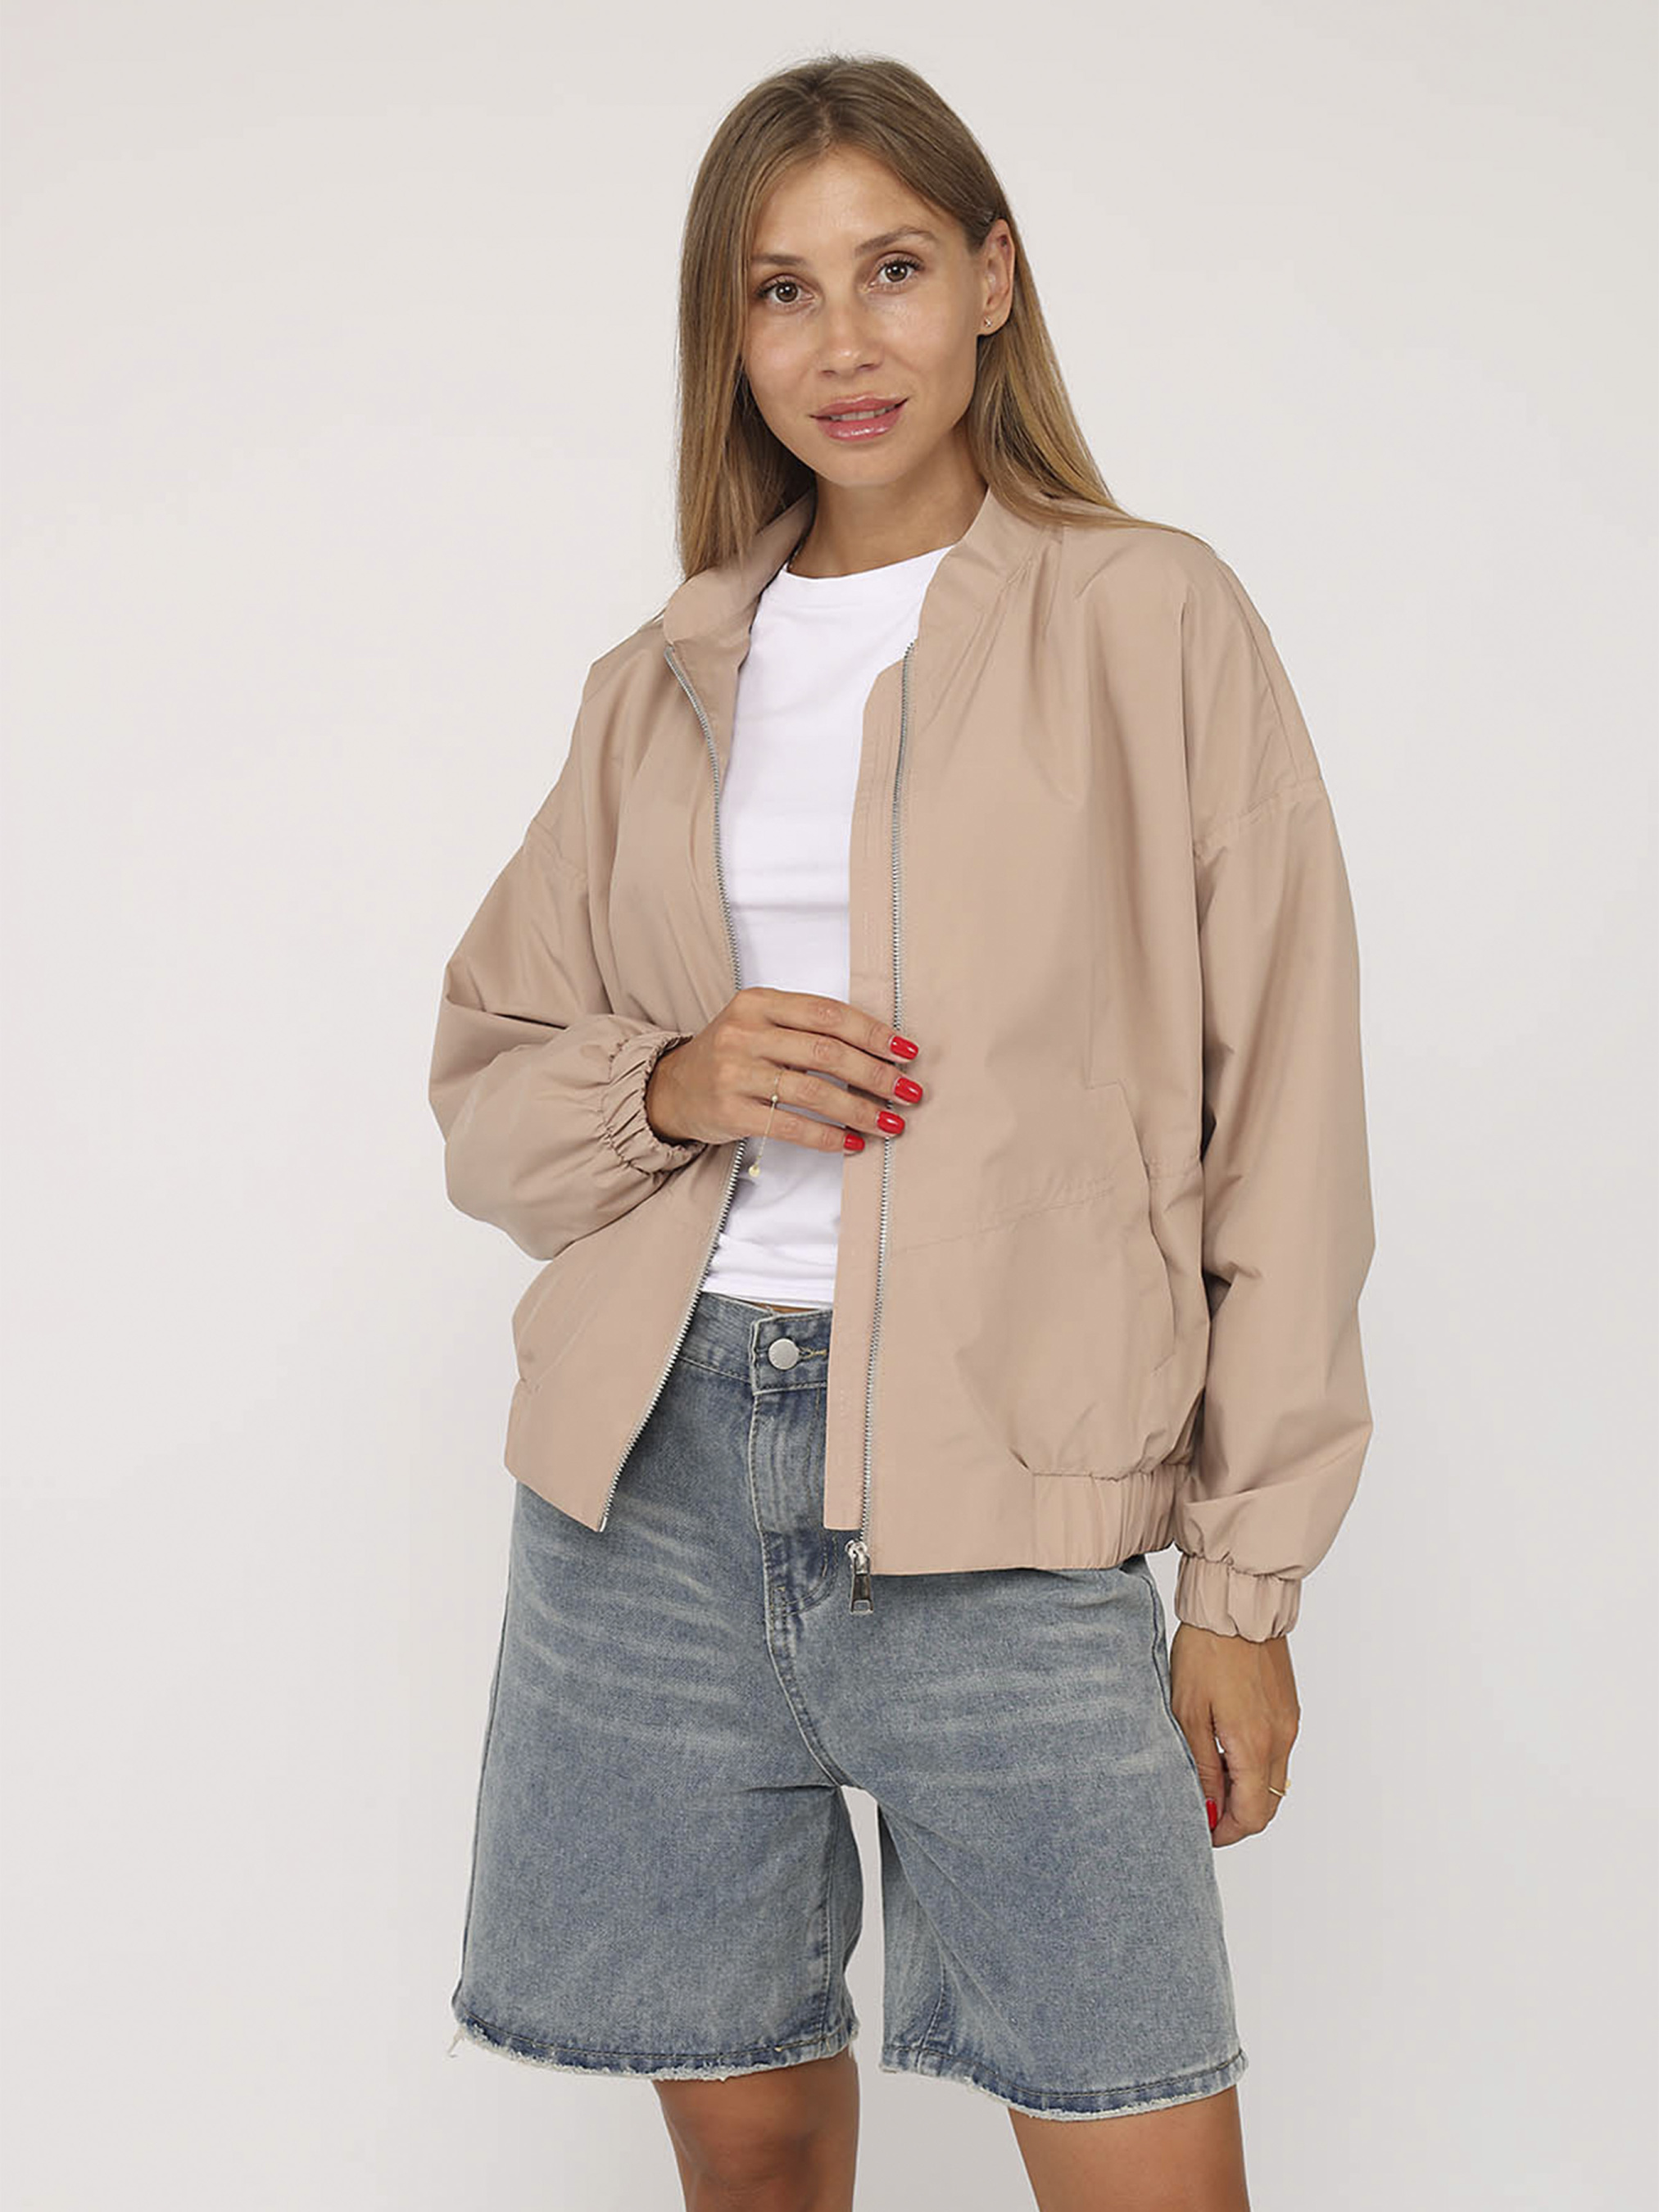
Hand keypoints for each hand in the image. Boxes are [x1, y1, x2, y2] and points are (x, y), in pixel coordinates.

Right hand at [644, 987, 921, 1154]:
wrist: (674, 1087)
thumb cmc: (733, 1054)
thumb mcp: (761, 1024)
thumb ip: (809, 1028)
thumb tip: (881, 1051)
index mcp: (759, 1002)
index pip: (827, 1014)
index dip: (872, 1033)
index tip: (906, 1052)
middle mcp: (744, 1033)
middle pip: (825, 1052)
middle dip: (875, 1074)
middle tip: (908, 1092)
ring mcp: (734, 1073)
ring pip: (812, 1091)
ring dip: (859, 1110)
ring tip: (890, 1123)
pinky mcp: (729, 1111)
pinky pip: (789, 1125)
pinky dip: (827, 1136)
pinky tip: (852, 1142)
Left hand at [1169, 1623, 1298, 1846]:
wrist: (1237, 1606)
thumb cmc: (1207, 1653)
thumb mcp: (1189, 1713)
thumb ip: (1202, 1767)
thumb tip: (1208, 1808)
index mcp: (1254, 1746)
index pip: (1252, 1816)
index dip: (1227, 1832)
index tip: (1203, 1829)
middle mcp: (1280, 1739)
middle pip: (1267, 1804)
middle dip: (1237, 1815)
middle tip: (1204, 1807)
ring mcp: (1289, 1723)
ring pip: (1273, 1779)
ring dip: (1246, 1789)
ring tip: (1211, 1772)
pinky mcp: (1289, 1708)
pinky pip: (1277, 1752)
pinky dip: (1255, 1763)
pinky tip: (1227, 1745)